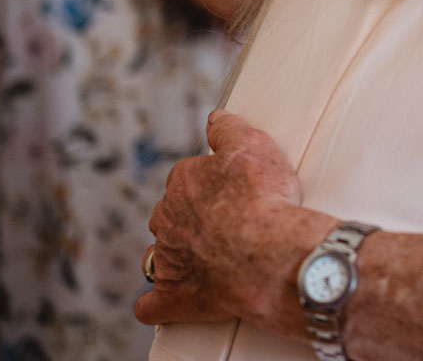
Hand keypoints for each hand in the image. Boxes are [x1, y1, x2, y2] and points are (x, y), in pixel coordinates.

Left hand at [136, 110, 327, 337]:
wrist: (270, 253)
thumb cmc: (264, 197)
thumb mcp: (253, 145)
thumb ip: (229, 129)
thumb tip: (214, 116)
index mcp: (183, 182)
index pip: (187, 178)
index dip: (210, 184)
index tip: (231, 191)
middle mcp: (167, 219)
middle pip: (170, 216)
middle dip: (188, 219)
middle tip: (223, 225)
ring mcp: (169, 260)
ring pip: (158, 255)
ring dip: (171, 256)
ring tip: (199, 260)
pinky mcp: (176, 297)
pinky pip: (153, 305)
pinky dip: (155, 304)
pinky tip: (159, 304)